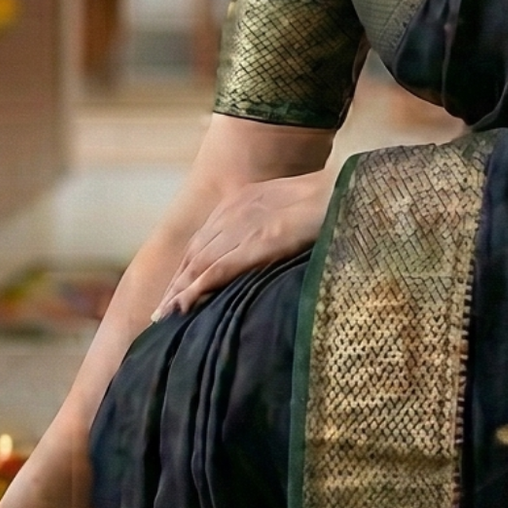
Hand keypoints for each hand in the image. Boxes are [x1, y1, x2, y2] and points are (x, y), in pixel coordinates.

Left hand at [154, 169, 331, 318]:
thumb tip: (273, 246)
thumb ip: (275, 224)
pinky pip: (218, 269)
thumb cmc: (331, 202)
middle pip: (195, 253)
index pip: (205, 240)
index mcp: (243, 201)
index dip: (188, 268)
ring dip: (178, 292)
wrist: (348, 190)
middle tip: (160, 312)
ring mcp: (244, 227)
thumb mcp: (294, 208)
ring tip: (164, 317)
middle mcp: (235, 212)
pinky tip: (183, 307)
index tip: (175, 291)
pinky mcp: (257, 243)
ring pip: (199, 264)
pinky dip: (196, 289)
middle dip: (176, 283)